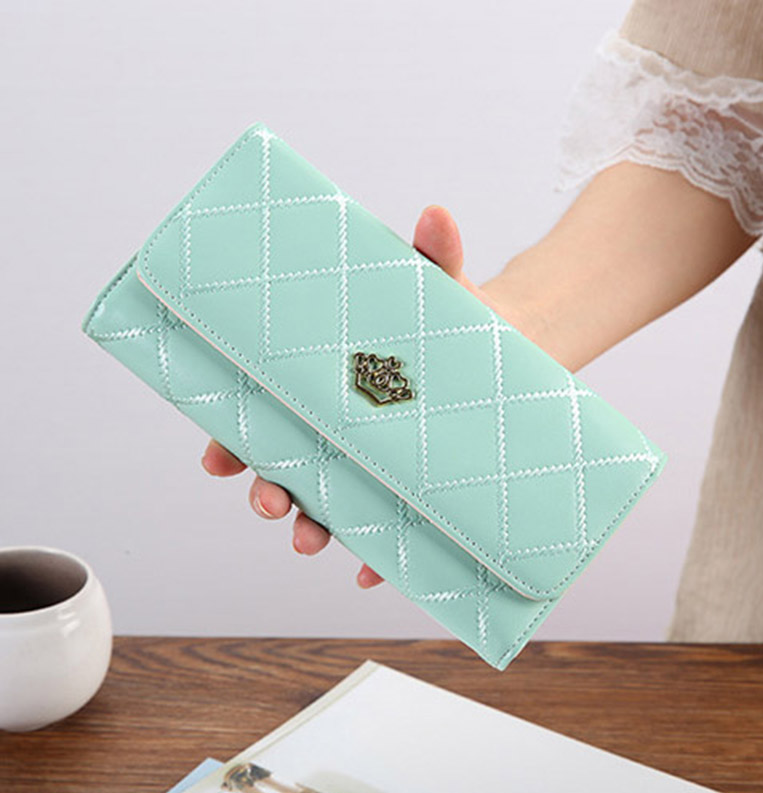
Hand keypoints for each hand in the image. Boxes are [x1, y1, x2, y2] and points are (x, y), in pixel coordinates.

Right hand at [201, 204, 510, 588]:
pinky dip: (377, 559)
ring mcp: (375, 465)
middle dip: (268, 491)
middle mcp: (341, 432)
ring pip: (326, 506)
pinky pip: (386, 532)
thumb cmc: (456, 317)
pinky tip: (374, 574)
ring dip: (310, 529)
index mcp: (327, 388)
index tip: (217, 460)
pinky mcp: (412, 489)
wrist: (511, 349)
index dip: (232, 440)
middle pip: (286, 469)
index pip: (264, 418)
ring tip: (310, 540)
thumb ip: (434, 254)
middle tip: (269, 501)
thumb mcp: (439, 286)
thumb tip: (437, 213)